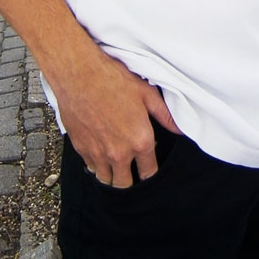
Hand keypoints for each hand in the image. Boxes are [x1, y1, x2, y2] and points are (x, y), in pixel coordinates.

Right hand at [52, 42, 180, 188]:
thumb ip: (164, 115)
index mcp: (139, 140)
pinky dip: (95, 164)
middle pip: (125, 184)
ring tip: (114, 164)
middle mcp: (119, 152)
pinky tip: (99, 151)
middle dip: (130, 179)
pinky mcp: (80, 148)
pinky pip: (90, 167)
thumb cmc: (112, 79)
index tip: (148, 168)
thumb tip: (179, 129)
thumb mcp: (146, 92)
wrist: (79, 74)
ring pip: (106, 179)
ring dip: (111, 174)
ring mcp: (98, 153)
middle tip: (131, 169)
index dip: (149, 171)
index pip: (149, 172)